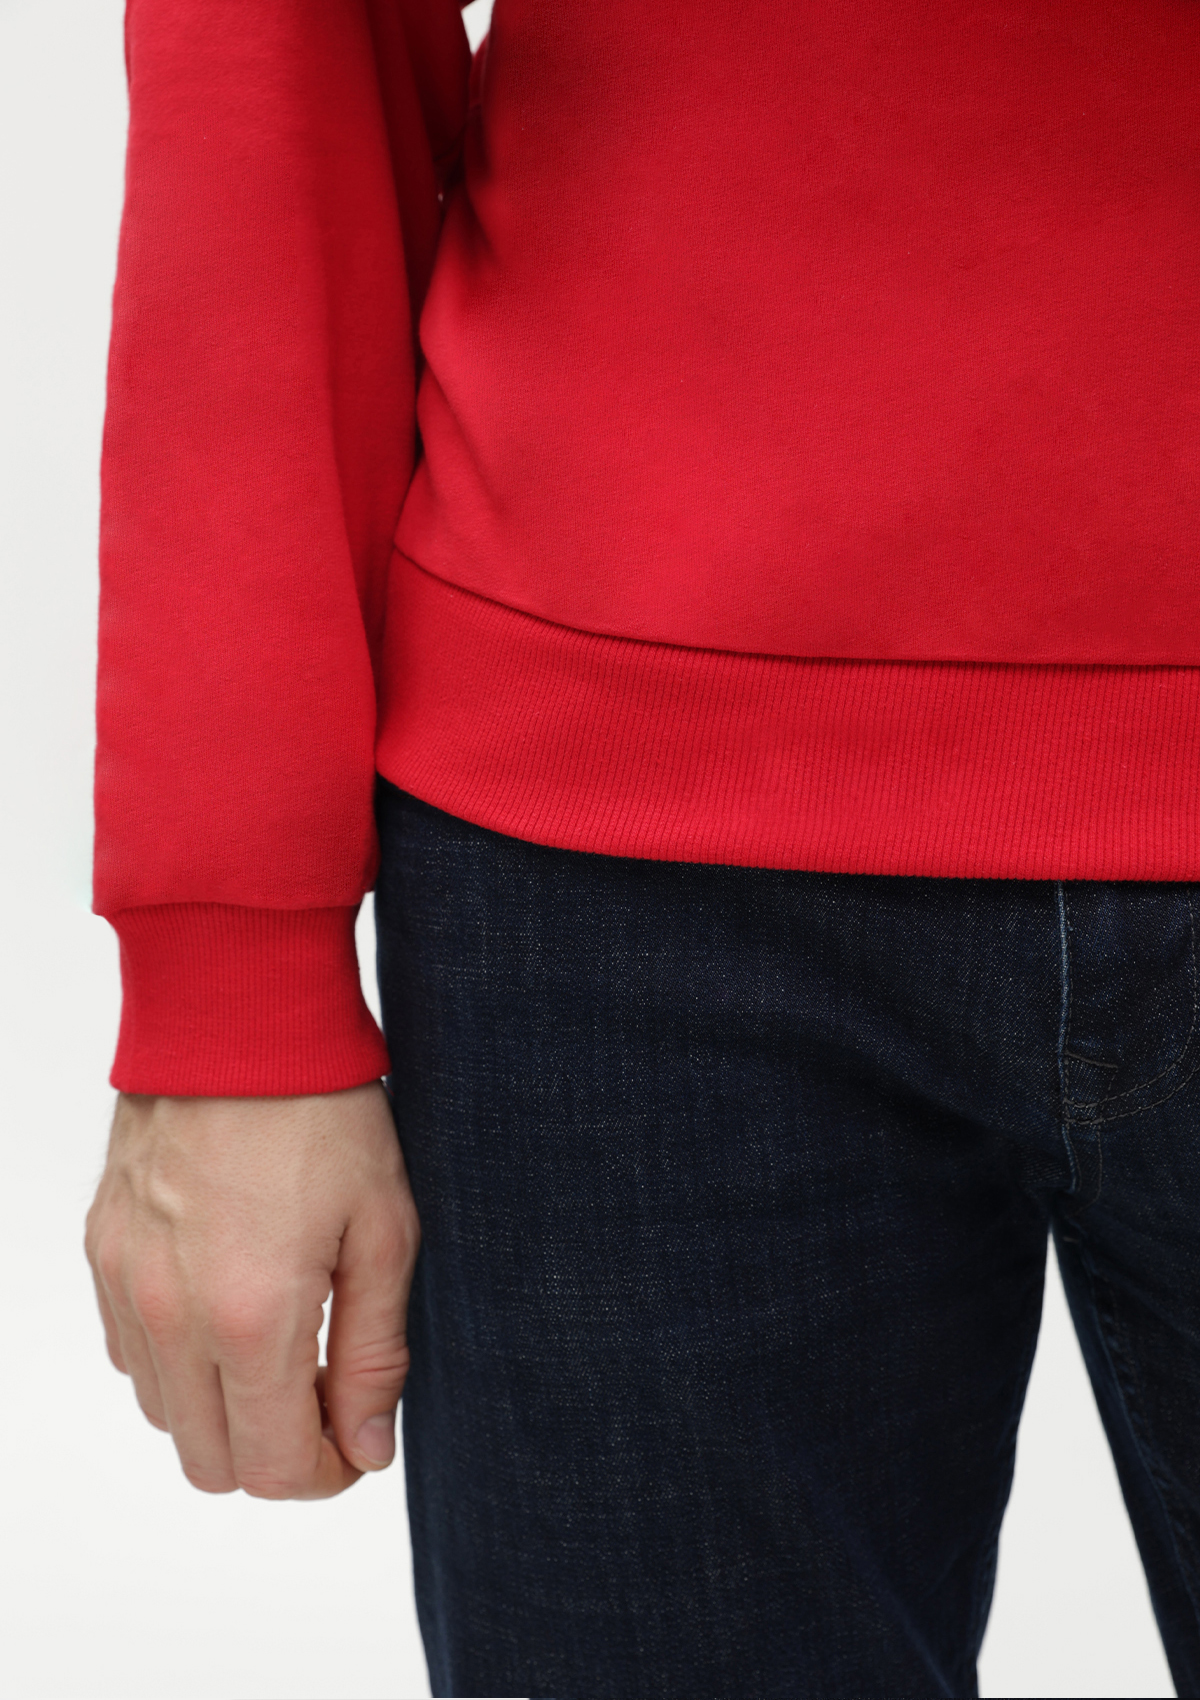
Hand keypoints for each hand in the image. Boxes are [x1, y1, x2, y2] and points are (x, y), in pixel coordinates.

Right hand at [84, 1084, 418, 1498]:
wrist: (235, 1014)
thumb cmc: (323, 1110)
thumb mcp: (384, 1230)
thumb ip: (374, 1354)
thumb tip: (366, 1448)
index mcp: (251, 1318)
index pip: (271, 1469)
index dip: (324, 1475)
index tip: (356, 1438)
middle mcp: (170, 1316)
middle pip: (211, 1463)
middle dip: (275, 1451)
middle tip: (327, 1390)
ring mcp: (124, 1284)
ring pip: (164, 1413)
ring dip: (224, 1407)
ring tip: (283, 1339)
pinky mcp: (101, 1250)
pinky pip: (130, 1350)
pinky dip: (178, 1359)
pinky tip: (229, 1301)